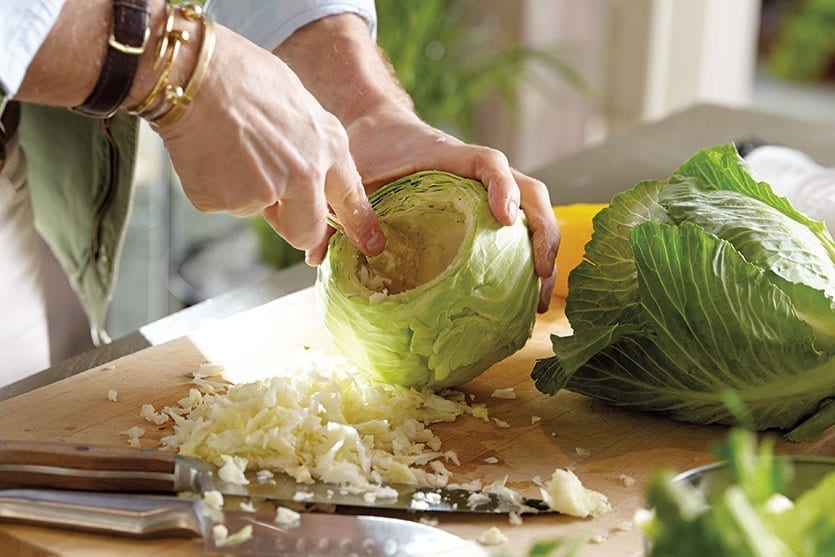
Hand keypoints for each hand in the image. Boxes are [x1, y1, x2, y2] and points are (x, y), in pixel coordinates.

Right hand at [154, 25, 383, 264]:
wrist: (193, 72)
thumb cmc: (241, 76)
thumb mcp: (297, 104)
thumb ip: (308, 145)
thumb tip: (308, 171)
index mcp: (328, 146)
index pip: (350, 197)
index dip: (359, 225)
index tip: (371, 244)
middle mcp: (304, 175)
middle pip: (305, 230)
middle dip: (292, 226)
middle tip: (272, 204)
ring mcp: (265, 192)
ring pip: (256, 209)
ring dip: (244, 190)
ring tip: (229, 146)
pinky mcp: (226, 201)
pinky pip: (222, 203)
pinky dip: (215, 185)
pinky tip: (209, 151)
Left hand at [347, 109, 558, 311]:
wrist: (379, 129)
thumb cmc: (370, 150)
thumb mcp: (354, 174)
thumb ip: (341, 208)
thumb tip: (317, 256)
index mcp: (449, 157)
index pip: (489, 163)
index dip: (503, 188)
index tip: (505, 220)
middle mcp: (478, 174)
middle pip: (531, 191)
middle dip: (544, 232)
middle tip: (542, 275)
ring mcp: (486, 191)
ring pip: (533, 212)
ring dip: (546, 252)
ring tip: (541, 301)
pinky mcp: (484, 209)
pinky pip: (517, 231)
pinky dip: (527, 259)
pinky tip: (524, 297)